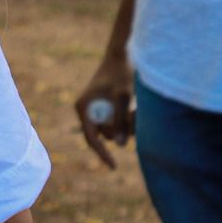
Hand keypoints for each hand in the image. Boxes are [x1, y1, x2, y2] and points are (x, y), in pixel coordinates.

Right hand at [75, 54, 134, 169]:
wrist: (121, 56)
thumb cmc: (121, 74)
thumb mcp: (122, 96)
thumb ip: (120, 120)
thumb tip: (119, 145)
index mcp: (84, 108)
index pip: (91, 138)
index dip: (102, 153)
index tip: (114, 166)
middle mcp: (86, 110)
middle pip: (103, 136)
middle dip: (121, 133)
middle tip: (137, 120)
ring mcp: (94, 109)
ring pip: (110, 130)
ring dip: (125, 126)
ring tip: (137, 111)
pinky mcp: (103, 107)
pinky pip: (114, 122)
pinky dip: (125, 120)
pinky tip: (133, 108)